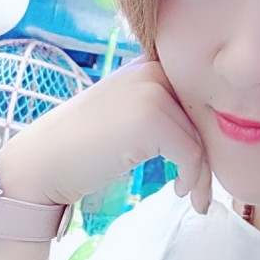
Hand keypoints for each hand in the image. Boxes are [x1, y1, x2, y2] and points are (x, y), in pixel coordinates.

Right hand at [0, 57, 212, 214]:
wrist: (43, 162)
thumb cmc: (86, 146)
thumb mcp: (129, 113)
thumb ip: (165, 109)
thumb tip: (216, 128)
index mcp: (148, 64)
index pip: (198, 98)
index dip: (206, 133)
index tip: (201, 164)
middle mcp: (152, 69)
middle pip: (204, 117)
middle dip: (208, 155)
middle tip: (202, 187)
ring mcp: (151, 90)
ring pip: (201, 138)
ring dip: (202, 174)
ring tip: (194, 196)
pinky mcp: (150, 117)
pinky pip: (191, 153)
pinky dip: (192, 178)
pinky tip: (180, 191)